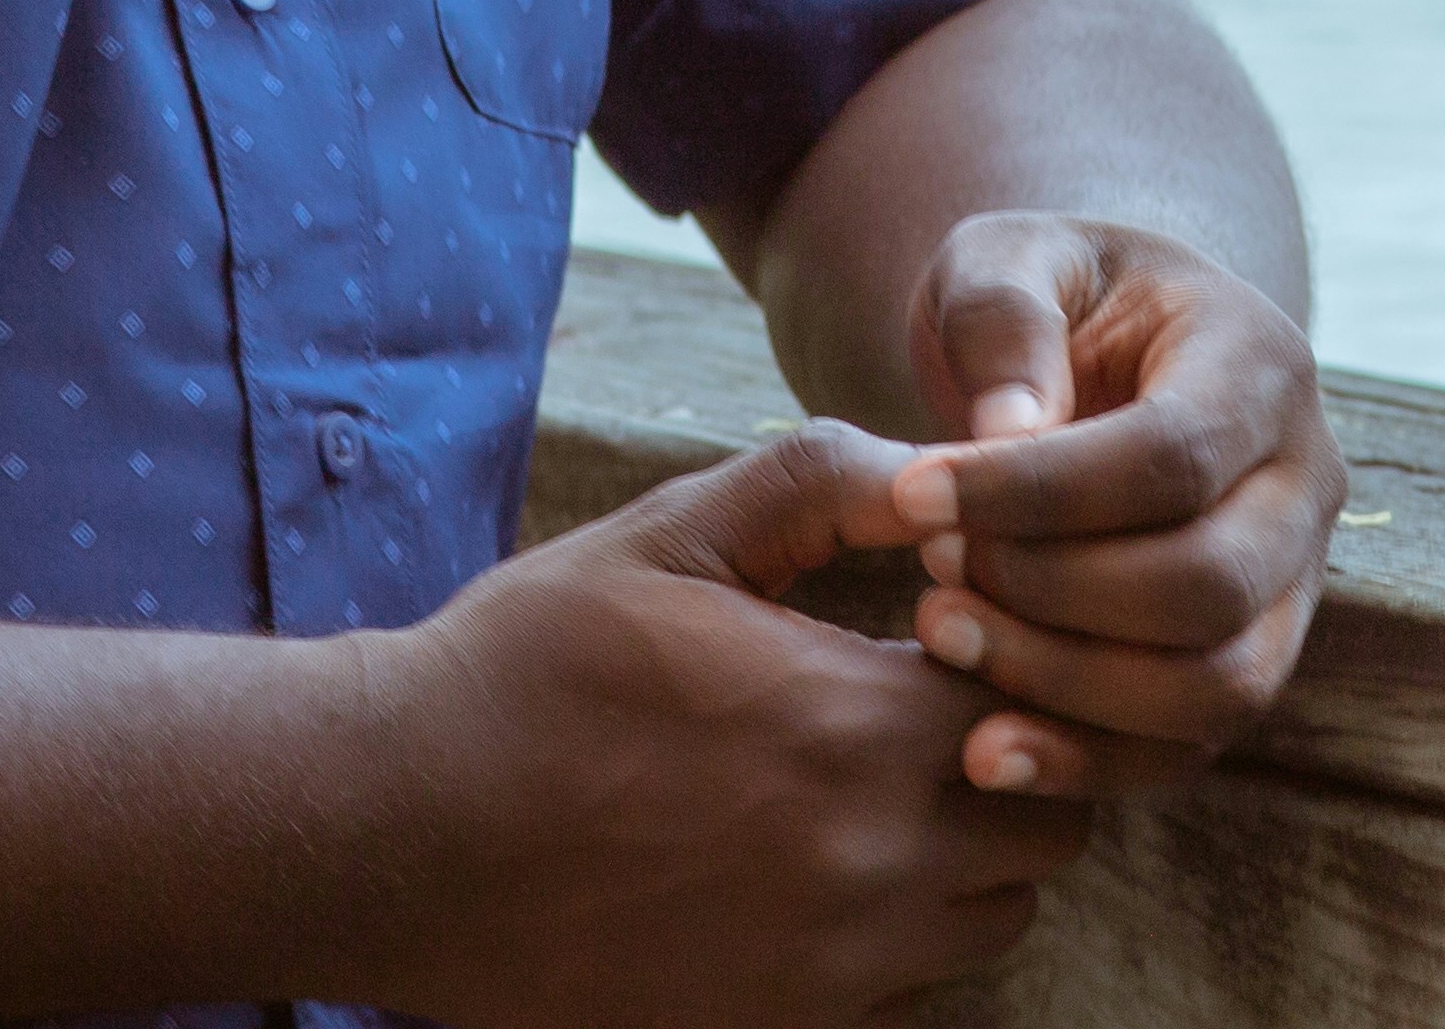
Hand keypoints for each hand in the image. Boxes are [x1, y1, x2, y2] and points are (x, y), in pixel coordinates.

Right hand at [368, 418, 1095, 1028]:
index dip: (1014, 657)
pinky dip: (896, 940)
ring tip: (869, 790)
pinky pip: (908, 998)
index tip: (944, 633)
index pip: (1046, 704)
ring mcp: (828, 975)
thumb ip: (820, 482)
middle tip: (930, 708)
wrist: (397, 830)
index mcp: (852, 730)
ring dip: (966, 853)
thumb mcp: (669, 534)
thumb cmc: (529, 666)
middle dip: (1017, 756)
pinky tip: (811, 871)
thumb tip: (940, 469)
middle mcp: (867, 868)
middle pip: (1047, 825)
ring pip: (992, 920)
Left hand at [881, 214, 1342, 795]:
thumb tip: (1011, 433)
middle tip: (930, 566)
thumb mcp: (1006, 258)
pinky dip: (1087, 763)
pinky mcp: (1250, 661)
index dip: (1036, 490)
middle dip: (1051, 593)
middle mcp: (1306, 479)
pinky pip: (1191, 747)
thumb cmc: (1042, 299)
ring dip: (1065, 684)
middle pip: (1209, 585)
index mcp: (1260, 361)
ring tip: (940, 635)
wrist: (1089, 351)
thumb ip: (1005, 318)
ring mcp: (1291, 584)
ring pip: (1217, 687)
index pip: (1172, 453)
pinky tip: (980, 750)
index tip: (908, 495)